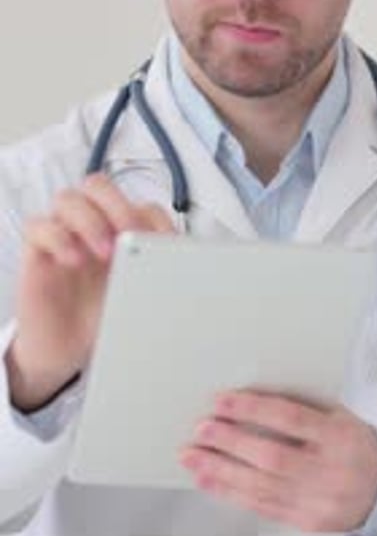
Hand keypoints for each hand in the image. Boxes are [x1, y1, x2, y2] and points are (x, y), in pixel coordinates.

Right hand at [6, 173, 173, 410]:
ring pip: (68, 199)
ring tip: (105, 252)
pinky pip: (39, 226)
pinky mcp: (37, 251)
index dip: (155, 220)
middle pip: (100, 187)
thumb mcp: (136, 299)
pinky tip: (74, 260)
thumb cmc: (102, 316)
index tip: (166, 244)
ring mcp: (64, 235)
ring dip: (90, 220)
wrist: (65, 349)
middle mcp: (92, 226)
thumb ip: (153, 278)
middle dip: (119, 207)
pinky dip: (58, 238)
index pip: (141, 206)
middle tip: (131, 235)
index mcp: (122, 233)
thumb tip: (180, 273)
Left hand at [180, 390, 376, 532]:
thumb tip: (252, 391)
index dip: (253, 408)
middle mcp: (328, 470)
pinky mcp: (305, 520)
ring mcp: (317, 499)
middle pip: (271, 456)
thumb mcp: (340, 414)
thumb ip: (302, 405)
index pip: (290, 419)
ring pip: (261, 486)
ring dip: (220, 470)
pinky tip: (210, 480)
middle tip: (202, 428)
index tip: (223, 400)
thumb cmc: (357, 445)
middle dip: (230, 442)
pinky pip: (262, 506)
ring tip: (193, 456)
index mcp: (338, 436)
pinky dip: (231, 492)